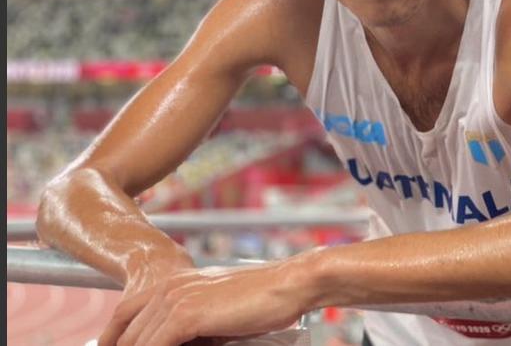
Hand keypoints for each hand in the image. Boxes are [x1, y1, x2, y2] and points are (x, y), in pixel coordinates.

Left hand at [98, 262, 305, 345]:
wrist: (286, 285)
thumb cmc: (262, 301)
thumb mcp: (217, 315)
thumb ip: (192, 328)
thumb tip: (179, 342)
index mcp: (175, 283)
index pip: (125, 314)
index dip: (112, 338)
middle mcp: (169, 288)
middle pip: (126, 333)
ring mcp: (175, 300)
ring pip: (138, 342)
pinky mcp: (186, 316)